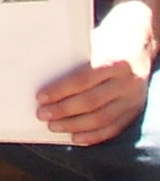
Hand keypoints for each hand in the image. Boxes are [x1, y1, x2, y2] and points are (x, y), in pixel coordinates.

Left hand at [37, 0, 154, 146]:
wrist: (140, 44)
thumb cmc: (107, 42)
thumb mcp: (92, 43)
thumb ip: (73, 58)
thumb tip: (39, 74)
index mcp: (115, 62)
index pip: (83, 79)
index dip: (60, 90)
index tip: (40, 97)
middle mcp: (128, 82)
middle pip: (92, 102)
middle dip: (63, 111)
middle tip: (41, 114)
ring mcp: (134, 98)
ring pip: (102, 118)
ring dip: (75, 126)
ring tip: (53, 126)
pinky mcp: (135, 110)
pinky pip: (114, 127)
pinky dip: (94, 135)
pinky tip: (76, 138)